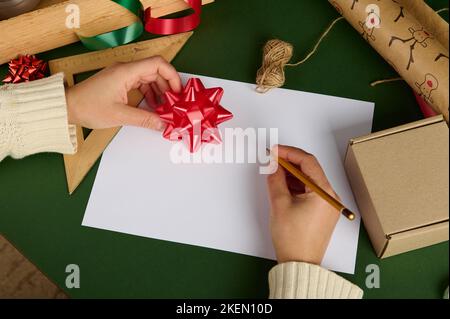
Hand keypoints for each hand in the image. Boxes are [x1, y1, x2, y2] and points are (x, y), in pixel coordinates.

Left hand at [65, 56, 181, 130]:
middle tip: (174, 103)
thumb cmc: (88, 107)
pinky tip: (152, 107)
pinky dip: (150, 94)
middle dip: (168, 87)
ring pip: (149, 78)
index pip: (157, 64)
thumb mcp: (120, 115)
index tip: (178, 92)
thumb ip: (144, 119)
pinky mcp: (119, 82)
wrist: (67, 107)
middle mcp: (126, 70)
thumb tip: (163, 124)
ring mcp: (123, 76)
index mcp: (126, 72)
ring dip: (159, 92)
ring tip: (165, 108)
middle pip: (156, 71)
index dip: (172, 76)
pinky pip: (141, 84)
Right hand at [267, 145, 339, 264]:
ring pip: (309, 180)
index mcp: (324, 193)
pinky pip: (309, 191)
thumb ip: (275, 179)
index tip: (275, 151)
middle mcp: (330, 196)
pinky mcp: (322, 211)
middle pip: (310, 170)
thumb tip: (273, 164)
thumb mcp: (279, 204)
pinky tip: (283, 185)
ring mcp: (327, 204)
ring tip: (274, 173)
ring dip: (292, 174)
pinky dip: (296, 186)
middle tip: (272, 159)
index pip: (308, 162)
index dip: (289, 153)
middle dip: (290, 163)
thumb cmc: (293, 239)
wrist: (299, 263)